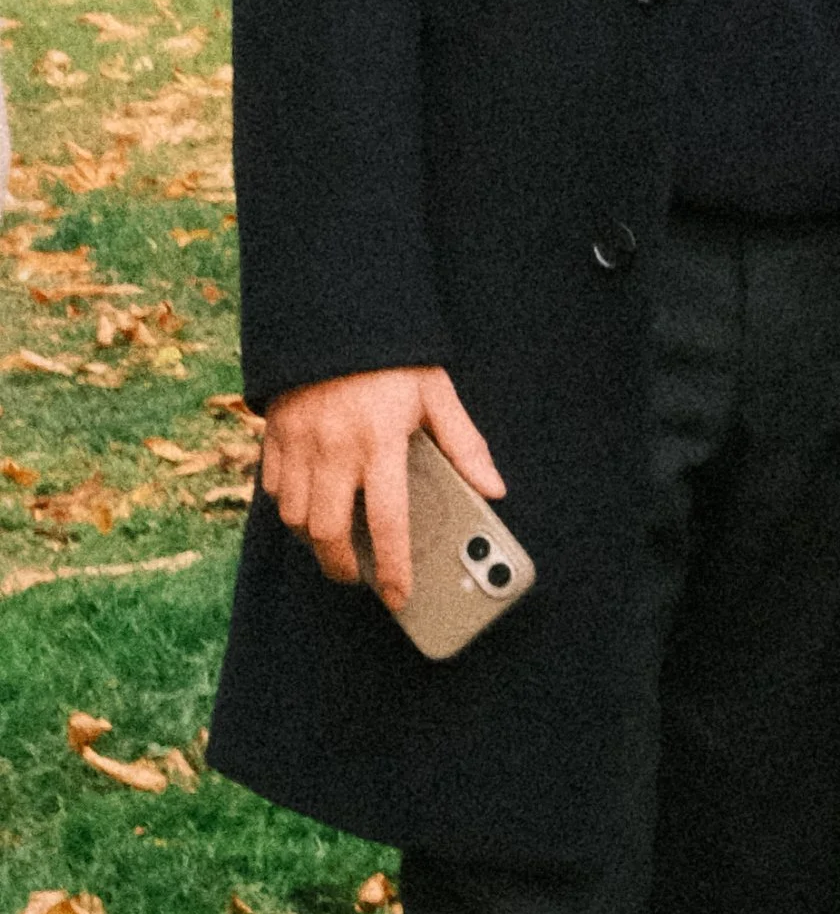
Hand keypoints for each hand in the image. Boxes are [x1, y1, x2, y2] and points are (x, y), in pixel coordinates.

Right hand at [259, 367, 502, 615]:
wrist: (334, 318)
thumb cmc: (393, 360)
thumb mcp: (437, 393)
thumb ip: (464, 444)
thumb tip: (493, 489)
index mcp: (380, 441)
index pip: (387, 521)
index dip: (393, 566)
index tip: (398, 595)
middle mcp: (334, 448)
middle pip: (328, 532)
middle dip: (343, 567)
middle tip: (360, 578)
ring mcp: (298, 444)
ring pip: (294, 518)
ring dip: (314, 542)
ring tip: (336, 548)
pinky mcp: (274, 436)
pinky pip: (272, 491)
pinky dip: (289, 511)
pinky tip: (309, 511)